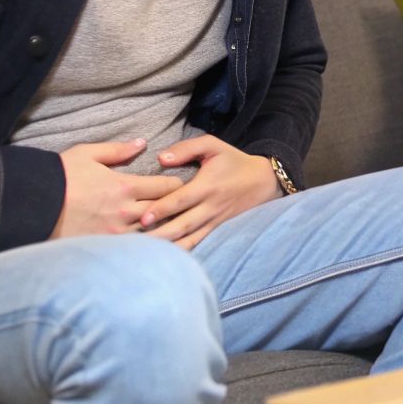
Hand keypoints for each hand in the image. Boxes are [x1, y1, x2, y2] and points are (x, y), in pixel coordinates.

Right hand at [51, 139, 182, 238]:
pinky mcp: (106, 248)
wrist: (32, 204)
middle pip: (164, 210)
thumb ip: (118, 150)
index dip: (176, 185)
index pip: (166, 187)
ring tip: (171, 224)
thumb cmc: (60, 176)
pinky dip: (146, 245)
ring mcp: (116, 233)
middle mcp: (125, 212)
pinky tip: (152, 243)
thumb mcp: (88, 154)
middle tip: (183, 205)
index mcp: (125, 186)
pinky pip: (134, 248)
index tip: (180, 184)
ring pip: (153, 232)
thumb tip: (142, 143)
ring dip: (162, 227)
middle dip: (175, 206)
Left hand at [142, 136, 281, 249]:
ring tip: (148, 253)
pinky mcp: (217, 228)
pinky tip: (167, 257)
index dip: (161, 209)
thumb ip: (186, 149)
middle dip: (160, 233)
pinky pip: (199, 242)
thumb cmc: (233, 161)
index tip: (142, 218)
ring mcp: (214, 220)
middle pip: (183, 224)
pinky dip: (183, 250)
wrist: (263, 181)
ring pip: (190, 238)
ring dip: (169, 246)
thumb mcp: (213, 145)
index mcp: (207, 186)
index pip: (181, 200)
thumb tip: (162, 158)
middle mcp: (211, 206)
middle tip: (139, 240)